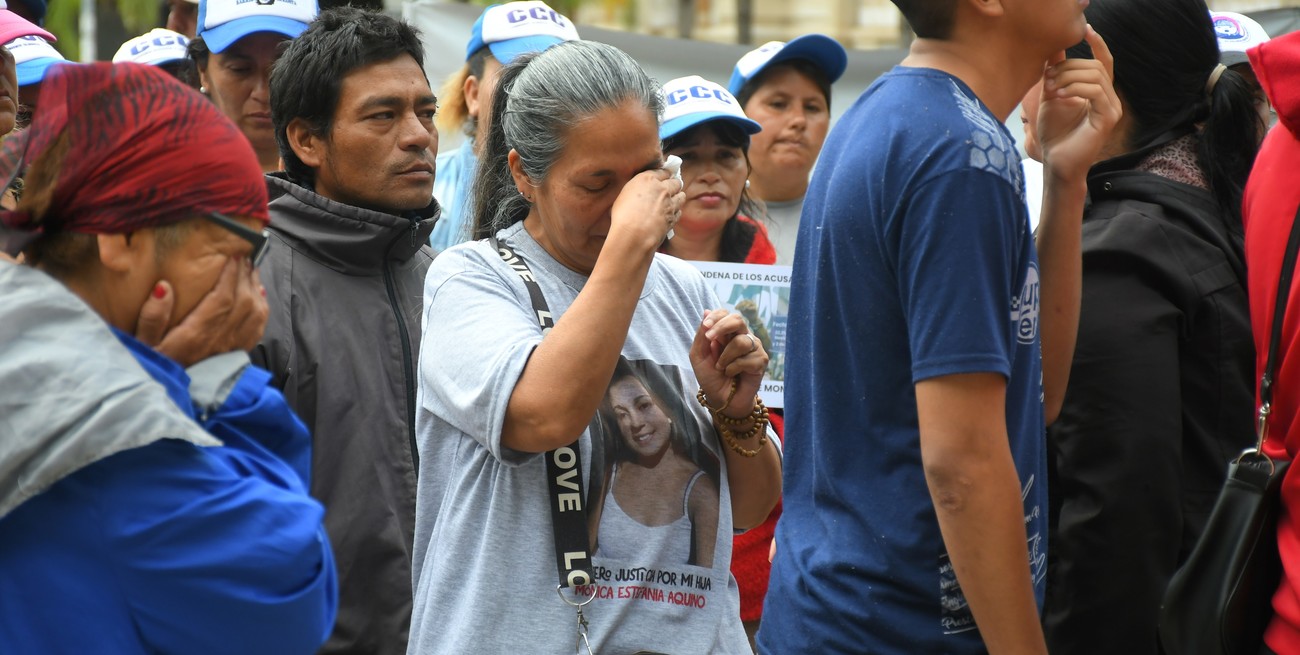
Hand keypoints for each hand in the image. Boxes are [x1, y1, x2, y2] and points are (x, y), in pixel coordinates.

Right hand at [136, 258, 268, 366]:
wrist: (171, 396)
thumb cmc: (154, 364)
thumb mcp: (143, 343)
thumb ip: (152, 316)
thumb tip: (164, 287)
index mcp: (197, 334)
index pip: (223, 298)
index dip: (231, 275)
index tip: (234, 255)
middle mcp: (220, 340)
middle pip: (244, 301)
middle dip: (245, 275)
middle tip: (244, 255)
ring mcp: (232, 347)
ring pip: (255, 312)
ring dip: (255, 287)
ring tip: (251, 269)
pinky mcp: (237, 353)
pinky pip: (258, 327)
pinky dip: (262, 306)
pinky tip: (259, 293)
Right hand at [608, 167, 684, 250]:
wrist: (633, 235)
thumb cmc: (623, 215)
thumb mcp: (624, 195)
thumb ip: (637, 189)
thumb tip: (640, 193)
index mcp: (648, 179)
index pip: (662, 171)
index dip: (664, 174)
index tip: (664, 177)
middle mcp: (662, 188)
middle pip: (675, 182)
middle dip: (674, 184)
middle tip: (671, 188)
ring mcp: (670, 203)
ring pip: (681, 196)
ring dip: (678, 196)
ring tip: (674, 200)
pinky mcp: (673, 217)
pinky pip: (679, 211)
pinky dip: (676, 212)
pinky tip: (671, 214)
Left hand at [690, 309, 768, 419]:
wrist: (721, 399)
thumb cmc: (711, 377)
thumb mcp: (699, 356)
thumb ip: (702, 336)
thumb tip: (706, 311)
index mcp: (726, 332)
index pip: (725, 314)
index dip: (716, 316)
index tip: (706, 326)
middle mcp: (742, 336)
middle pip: (738, 320)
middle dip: (722, 326)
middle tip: (710, 339)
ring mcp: (753, 348)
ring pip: (741, 341)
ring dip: (726, 357)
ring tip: (721, 368)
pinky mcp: (761, 361)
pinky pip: (748, 359)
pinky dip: (734, 368)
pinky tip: (732, 374)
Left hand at [1037, 25, 1121, 182]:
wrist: (1056, 162)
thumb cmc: (1055, 133)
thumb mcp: (1052, 96)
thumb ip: (1055, 73)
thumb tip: (1053, 48)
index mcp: (1098, 92)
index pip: (1104, 62)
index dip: (1098, 44)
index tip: (1087, 29)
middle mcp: (1109, 98)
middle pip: (1095, 66)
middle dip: (1069, 67)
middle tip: (1047, 77)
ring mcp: (1112, 108)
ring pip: (1096, 76)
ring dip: (1069, 77)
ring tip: (1050, 88)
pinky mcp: (1108, 118)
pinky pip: (1096, 92)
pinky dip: (1076, 89)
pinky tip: (1060, 95)